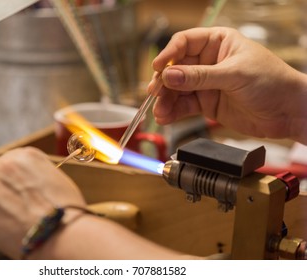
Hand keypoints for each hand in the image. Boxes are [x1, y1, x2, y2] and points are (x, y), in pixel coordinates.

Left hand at [0, 147, 85, 258]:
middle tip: (7, 207)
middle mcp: (9, 163)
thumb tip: (28, 184)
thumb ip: (37, 176)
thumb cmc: (65, 213)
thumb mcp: (57, 182)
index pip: (7, 162)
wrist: (61, 232)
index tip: (11, 191)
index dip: (7, 180)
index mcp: (28, 156)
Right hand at [150, 27, 306, 143]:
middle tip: (156, 93)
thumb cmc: (272, 82)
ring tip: (160, 111)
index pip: (185, 43)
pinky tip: (166, 117)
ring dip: (166, 100)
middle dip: (164, 82)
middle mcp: (209, 62)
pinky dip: (173, 112)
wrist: (288, 112)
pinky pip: (184, 106)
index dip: (169, 54)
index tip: (158, 67)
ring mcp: (206, 84)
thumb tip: (170, 76)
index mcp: (218, 43)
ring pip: (177, 90)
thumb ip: (200, 77)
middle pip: (176, 68)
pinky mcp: (206, 103)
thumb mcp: (234, 74)